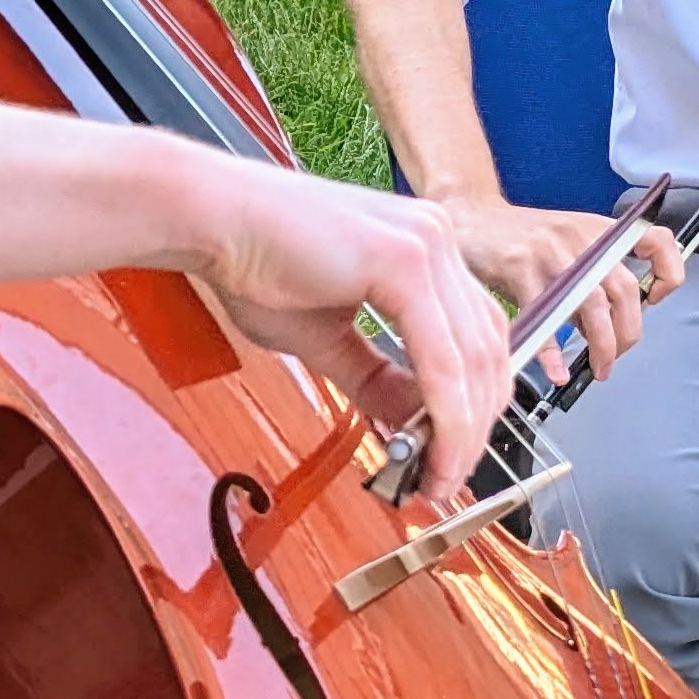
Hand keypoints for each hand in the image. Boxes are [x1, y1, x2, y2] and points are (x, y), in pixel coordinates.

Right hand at [178, 164, 515, 508]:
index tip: (453, 456)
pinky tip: (430, 451)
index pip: (477, 337)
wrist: (209, 220)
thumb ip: (378, 381)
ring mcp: (427, 246)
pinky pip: (441, 357)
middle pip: (489, 351)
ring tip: (437, 477)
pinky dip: (444, 414)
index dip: (474, 406)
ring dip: (462, 432)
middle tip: (447, 478)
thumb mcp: (327, 339)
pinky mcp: (405, 261)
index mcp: (425, 250)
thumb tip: (413, 429)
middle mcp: (436, 240)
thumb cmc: (253, 263)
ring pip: (473, 360)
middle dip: (474, 427)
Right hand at [438, 196, 682, 385]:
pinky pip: (544, 316)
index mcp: (600, 230)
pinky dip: (552, 350)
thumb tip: (607, 331)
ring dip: (601, 346)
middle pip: (624, 290)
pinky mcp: (520, 267)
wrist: (470, 216)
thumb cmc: (519, 237)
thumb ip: (591, 280)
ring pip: (592, 304)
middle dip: (627, 334)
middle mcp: (582, 238)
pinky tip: (555, 370)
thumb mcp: (567, 242)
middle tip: (615, 357)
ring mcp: (552, 251)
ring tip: (598, 369)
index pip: (656, 240)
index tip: (656, 299)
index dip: (668, 271)